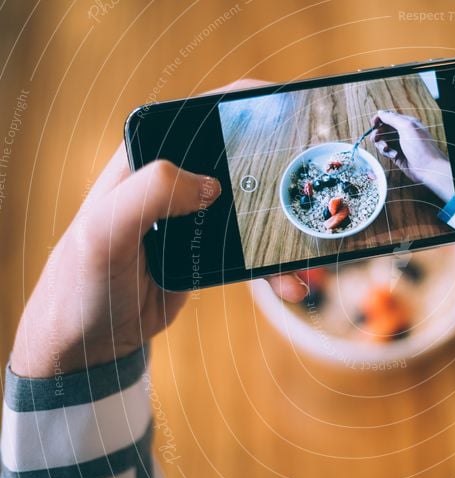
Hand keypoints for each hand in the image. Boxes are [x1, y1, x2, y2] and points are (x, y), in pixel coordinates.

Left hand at [11, 80, 307, 378]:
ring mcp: (194, 218)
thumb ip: (150, 194)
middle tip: (317, 183)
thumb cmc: (82, 279)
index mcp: (147, 157)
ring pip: (253, 210)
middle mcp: (175, 180)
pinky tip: (290, 285)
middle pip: (242, 161)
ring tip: (309, 249)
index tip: (291, 109)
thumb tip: (211, 185)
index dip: (247, 104)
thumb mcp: (105, 230)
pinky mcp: (207, 254)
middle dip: (282, 172)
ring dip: (284, 229)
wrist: (87, 339)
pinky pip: (250, 253)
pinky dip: (272, 269)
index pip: (203, 113)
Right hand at [370, 110, 453, 201]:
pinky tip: (394, 155)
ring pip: (383, 141)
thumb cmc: (421, 147)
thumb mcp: (407, 127)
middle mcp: (403, 133)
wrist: (428, 168)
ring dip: (381, 144)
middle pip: (384, 129)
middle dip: (378, 133)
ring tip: (386, 149)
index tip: (373, 123)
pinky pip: (386, 151)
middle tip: (375, 138)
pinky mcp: (397, 156)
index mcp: (407, 123)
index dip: (380, 119)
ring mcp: (400, 145)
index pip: (390, 117)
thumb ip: (392, 118)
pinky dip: (387, 152)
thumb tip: (380, 112)